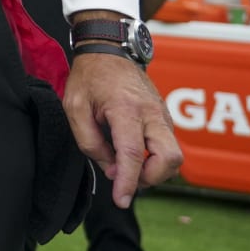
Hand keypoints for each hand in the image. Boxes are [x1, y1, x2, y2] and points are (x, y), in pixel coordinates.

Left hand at [62, 51, 183, 207]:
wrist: (109, 50)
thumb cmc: (89, 77)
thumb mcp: (74, 107)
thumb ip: (89, 142)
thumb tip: (112, 170)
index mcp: (126, 109)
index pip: (132, 153)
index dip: (128, 182)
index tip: (122, 200)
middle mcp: (152, 112)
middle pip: (170, 158)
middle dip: (151, 177)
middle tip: (126, 178)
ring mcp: (163, 114)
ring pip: (174, 155)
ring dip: (154, 170)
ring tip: (126, 165)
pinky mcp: (165, 116)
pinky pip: (169, 145)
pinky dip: (155, 158)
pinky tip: (133, 154)